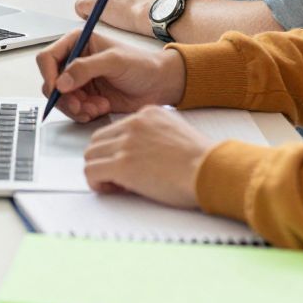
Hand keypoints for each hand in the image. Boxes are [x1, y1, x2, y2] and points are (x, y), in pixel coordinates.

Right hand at [35, 28, 184, 121]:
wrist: (160, 85)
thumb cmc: (143, 65)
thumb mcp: (114, 62)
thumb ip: (85, 69)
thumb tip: (61, 82)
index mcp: (78, 43)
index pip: (48, 58)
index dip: (49, 74)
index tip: (58, 89)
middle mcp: (75, 61)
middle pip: (51, 82)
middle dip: (64, 97)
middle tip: (79, 106)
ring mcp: (80, 80)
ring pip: (61, 99)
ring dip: (76, 107)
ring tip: (97, 107)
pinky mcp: (87, 97)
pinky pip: (73, 109)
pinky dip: (84, 113)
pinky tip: (101, 108)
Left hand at [82, 105, 211, 208]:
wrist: (212, 170)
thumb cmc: (203, 161)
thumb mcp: (177, 134)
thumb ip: (155, 137)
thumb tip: (140, 156)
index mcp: (148, 114)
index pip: (115, 129)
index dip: (116, 150)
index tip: (126, 165)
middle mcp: (134, 123)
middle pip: (98, 140)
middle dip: (103, 160)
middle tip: (117, 177)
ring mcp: (126, 143)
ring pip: (90, 154)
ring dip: (98, 171)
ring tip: (115, 185)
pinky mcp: (122, 164)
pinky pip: (91, 170)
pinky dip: (96, 182)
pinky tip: (110, 189)